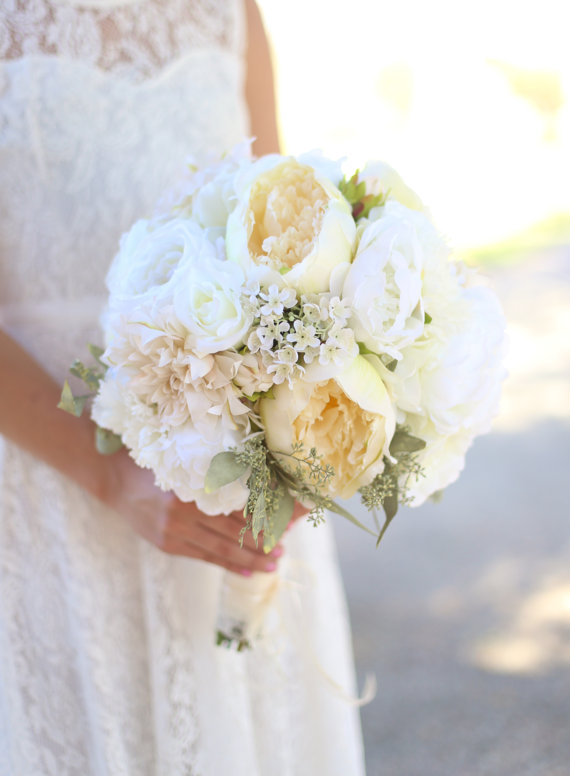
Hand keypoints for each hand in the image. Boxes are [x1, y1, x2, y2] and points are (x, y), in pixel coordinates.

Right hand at [100, 449, 281, 575]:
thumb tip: (259, 485)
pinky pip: (203, 557)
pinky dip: (225, 564)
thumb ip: (215, 476)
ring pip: (220, 548)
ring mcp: (174, 532)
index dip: (261, 516)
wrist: (118, 482)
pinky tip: (245, 571)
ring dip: (248, 558)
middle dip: (260, 542)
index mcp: (192, 487)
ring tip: (271, 565)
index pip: (236, 505)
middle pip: (231, 530)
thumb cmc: (159, 467)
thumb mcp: (187, 466)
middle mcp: (183, 512)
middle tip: (283, 550)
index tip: (284, 522)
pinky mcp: (168, 545)